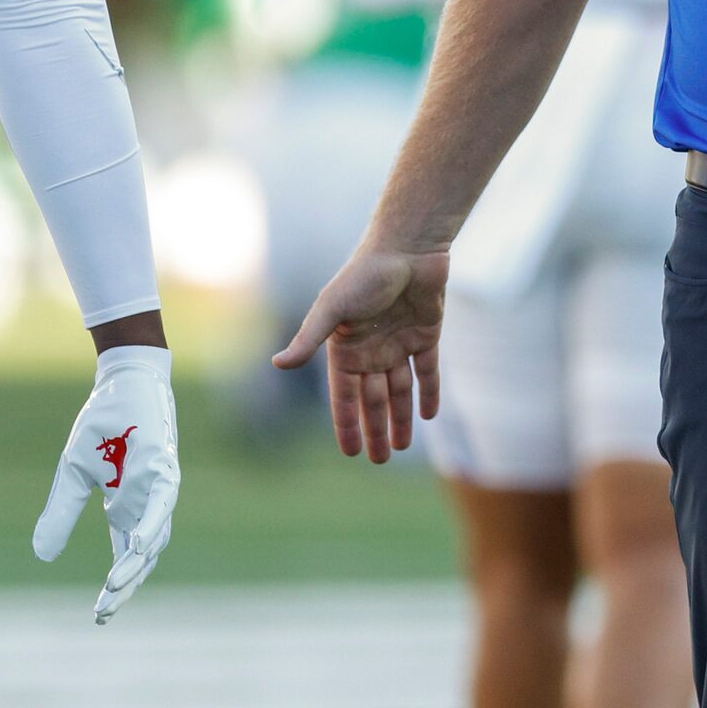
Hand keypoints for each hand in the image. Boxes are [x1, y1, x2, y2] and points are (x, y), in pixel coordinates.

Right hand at [34, 345, 179, 622]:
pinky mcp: (165, 467)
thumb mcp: (73, 475)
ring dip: (136, 563)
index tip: (100, 616)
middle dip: (126, 585)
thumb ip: (61, 514)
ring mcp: (160, 487)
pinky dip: (151, 525)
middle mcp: (148, 503)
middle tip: (104, 612)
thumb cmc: (103, 427)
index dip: (117, 585)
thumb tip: (42, 556)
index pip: (126, 557)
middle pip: (143, 557)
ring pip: (155, 536)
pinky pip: (161, 502)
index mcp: (127, 507)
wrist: (121, 383)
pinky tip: (138, 547)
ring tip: (114, 588)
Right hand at [273, 244, 449, 462]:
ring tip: (402, 447)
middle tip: (380, 460)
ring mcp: (399, 342)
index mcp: (346, 348)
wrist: (407, 247)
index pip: (345, 395)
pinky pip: (427, 371)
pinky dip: (428, 392)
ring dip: (402, 417)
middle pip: (374, 399)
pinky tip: (429, 415)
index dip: (347, 423)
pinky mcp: (426, 334)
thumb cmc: (364, 275)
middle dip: (375, 429)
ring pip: (400, 390)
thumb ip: (309, 339)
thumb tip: (277, 365)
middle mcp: (372, 349)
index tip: (351, 453)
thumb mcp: (332, 309)